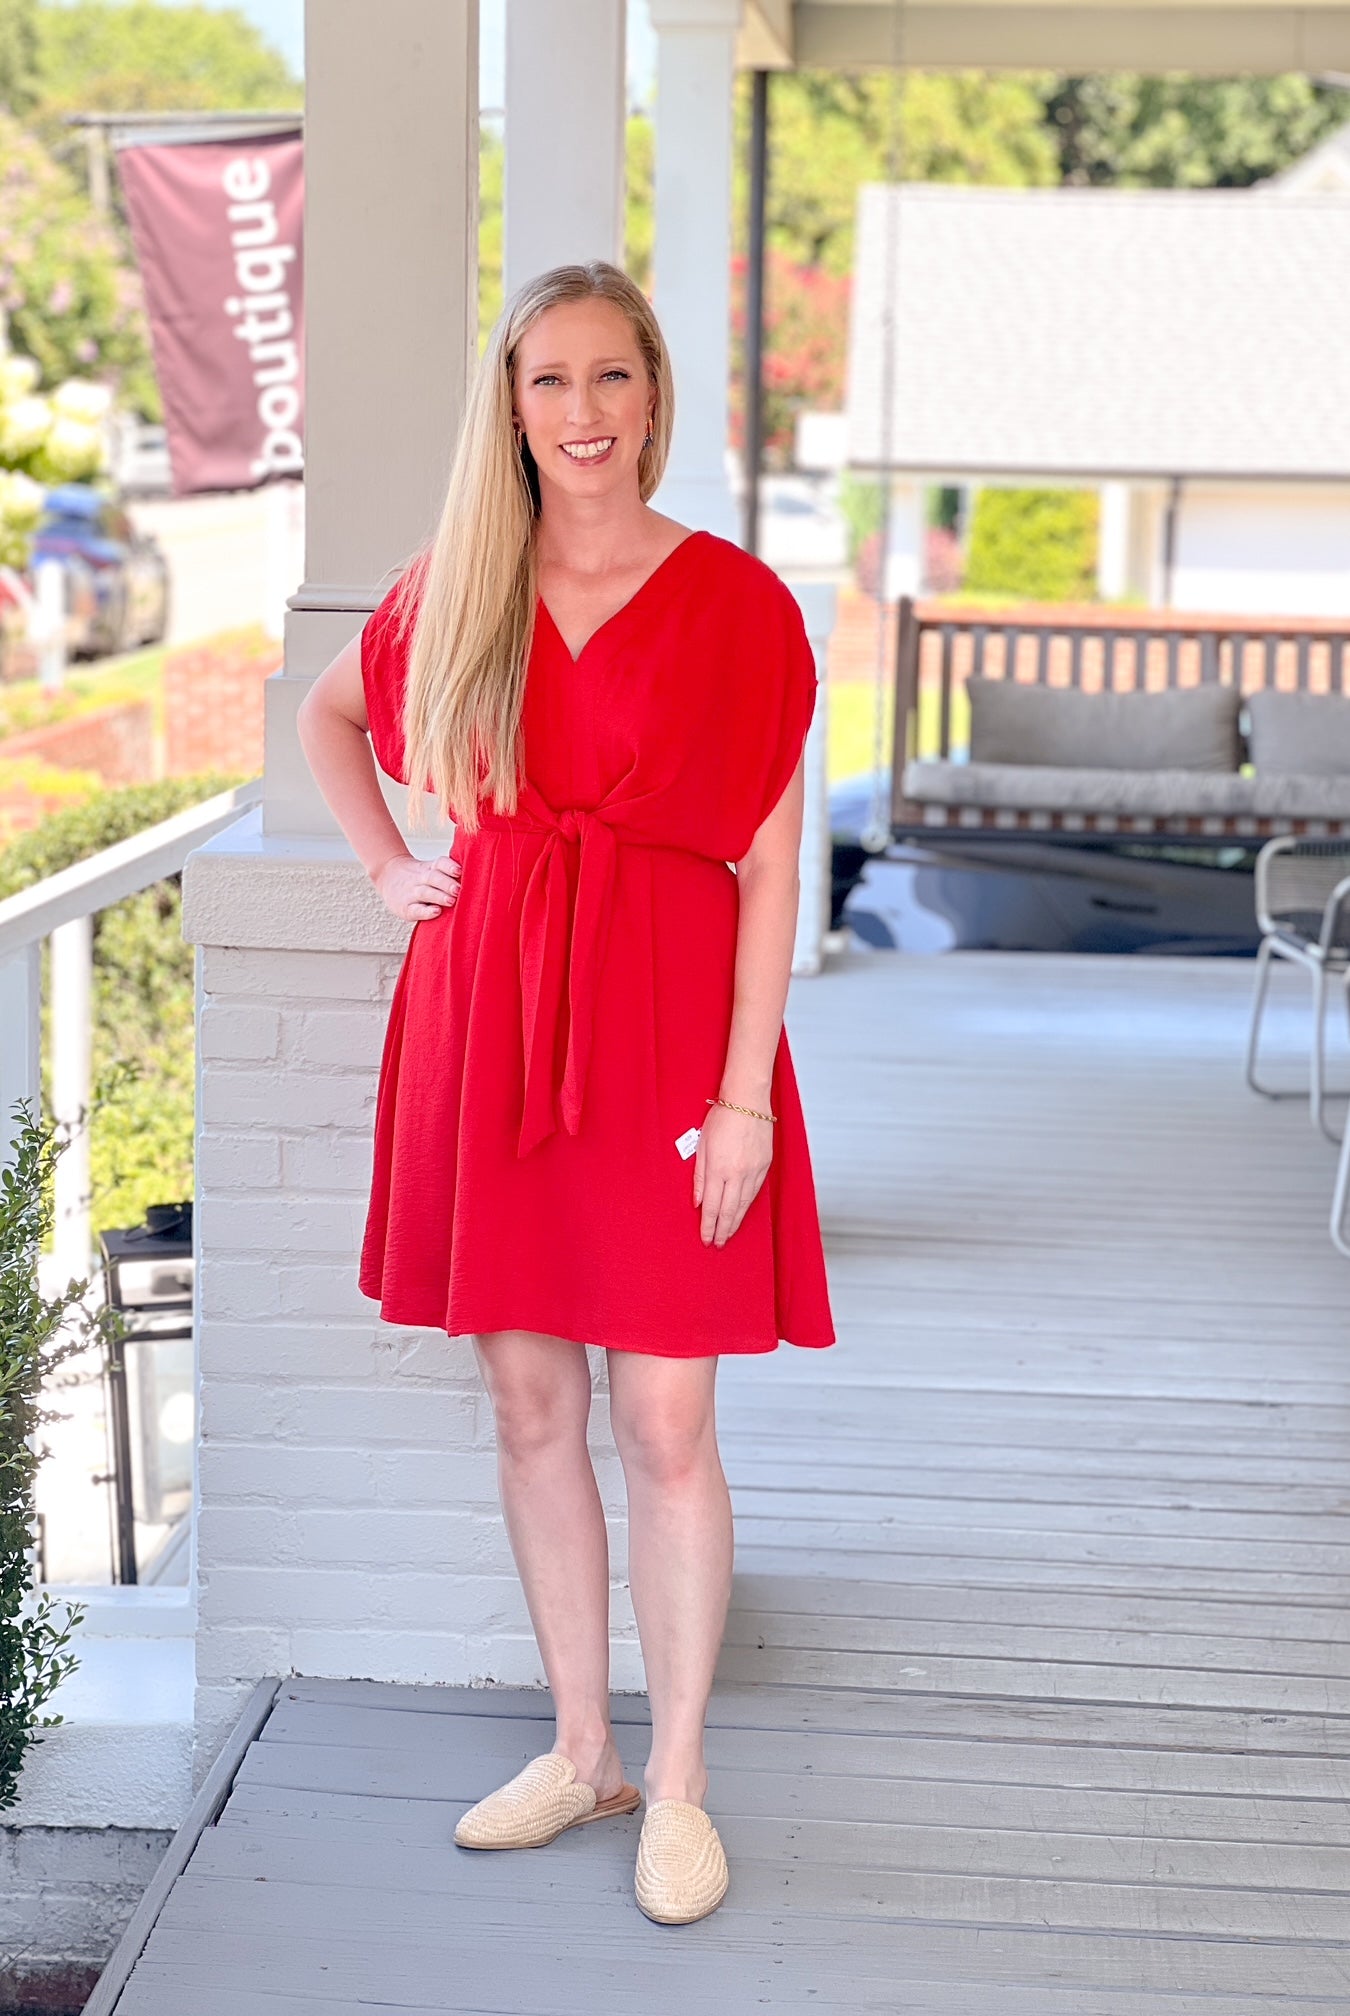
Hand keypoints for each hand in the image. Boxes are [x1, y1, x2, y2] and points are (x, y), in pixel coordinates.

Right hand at [372, 850, 461, 922]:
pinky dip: (425, 911)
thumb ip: (450, 870)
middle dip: (447, 883)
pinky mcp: (405, 907)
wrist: (388, 875)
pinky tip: (436, 912)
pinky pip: (415, 909)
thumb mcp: (431, 868)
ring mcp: (412, 893)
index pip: (440, 864)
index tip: (460, 871)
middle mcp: (421, 878)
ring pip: (425, 892)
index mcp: (429, 868)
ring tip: (452, 900)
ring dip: (439, 896)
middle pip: (433, 877)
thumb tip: (481, 870)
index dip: (449, 866)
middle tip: (460, 889)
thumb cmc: (420, 876)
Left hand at [694, 1101, 772, 1247]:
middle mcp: (737, 1174)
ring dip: (735, 1222)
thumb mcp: (702, 1146)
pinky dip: (747, 1206)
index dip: (708, 1226)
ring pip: (744, 1205)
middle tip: (717, 1244)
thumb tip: (696, 1201)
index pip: (711, 1207)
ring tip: (728, 1234)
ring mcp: (754, 1171)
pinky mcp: (765, 1166)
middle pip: (728, 1211)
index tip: (705, 1239)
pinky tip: (741, 1213)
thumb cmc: (722, 1118)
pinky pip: (755, 1192)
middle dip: (722, 1230)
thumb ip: (699, 1176)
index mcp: (718, 1169)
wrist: (748, 1102)